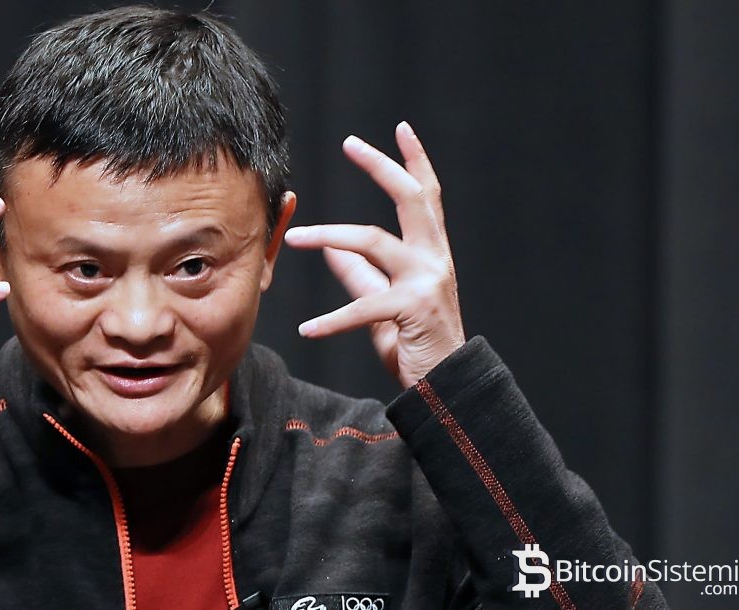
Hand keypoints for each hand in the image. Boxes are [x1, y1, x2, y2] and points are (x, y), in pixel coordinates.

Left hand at [284, 122, 464, 388]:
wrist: (445, 388)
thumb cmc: (417, 344)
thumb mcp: (385, 303)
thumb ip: (362, 275)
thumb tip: (333, 252)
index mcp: (431, 253)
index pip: (426, 196)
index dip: (415, 161)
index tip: (401, 128)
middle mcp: (434, 259)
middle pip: (410, 198)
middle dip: (381, 167)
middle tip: (350, 143)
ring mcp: (427, 282)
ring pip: (374, 241)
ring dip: (329, 236)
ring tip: (294, 238)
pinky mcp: (413, 310)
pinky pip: (364, 307)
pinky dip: (332, 320)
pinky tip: (307, 329)